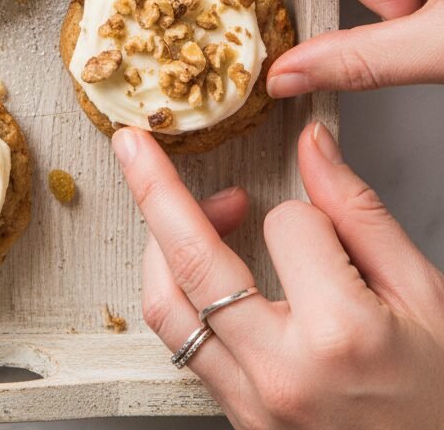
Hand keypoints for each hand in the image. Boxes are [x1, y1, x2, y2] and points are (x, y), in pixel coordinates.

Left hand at [114, 124, 443, 429]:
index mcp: (339, 333)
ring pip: (167, 308)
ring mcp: (253, 404)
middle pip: (190, 262)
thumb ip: (359, 213)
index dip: (306, 209)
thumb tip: (314, 145)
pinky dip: (179, 295)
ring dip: (160, 244)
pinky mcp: (239, 420)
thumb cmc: (440, 396)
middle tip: (134, 145)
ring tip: (191, 213)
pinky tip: (201, 271)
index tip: (328, 223)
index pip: (285, 224)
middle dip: (152, 188)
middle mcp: (281, 372)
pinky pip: (184, 347)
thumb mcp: (423, 294)